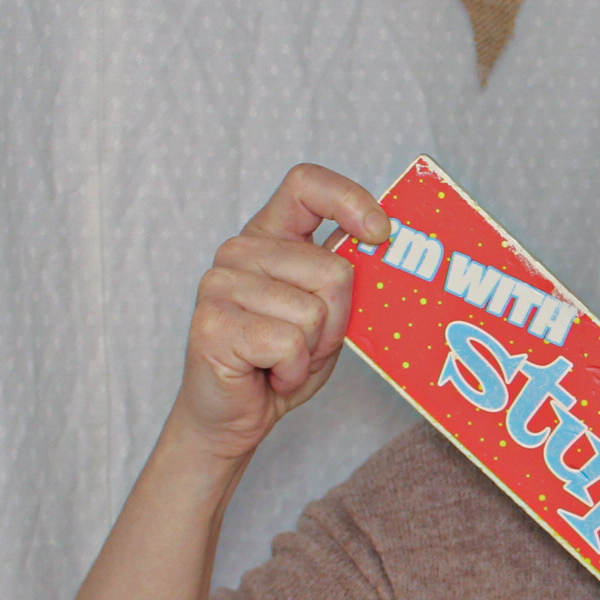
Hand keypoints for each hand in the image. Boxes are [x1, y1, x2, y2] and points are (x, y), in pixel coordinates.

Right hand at [174, 164, 390, 463]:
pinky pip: (289, 343)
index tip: (380, 233)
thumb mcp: (329, 313)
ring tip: (283, 359)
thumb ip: (346, 278)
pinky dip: (293, 370)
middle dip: (337, 320)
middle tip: (307, 343)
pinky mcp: (213, 323)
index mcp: (270, 235)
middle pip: (332, 269)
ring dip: (312, 349)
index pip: (306, 184)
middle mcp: (240, 250)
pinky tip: (269, 373)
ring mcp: (220, 283)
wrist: (235, 415)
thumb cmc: (283, 360)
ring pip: (313, 312)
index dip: (349, 200)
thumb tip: (386, 245)